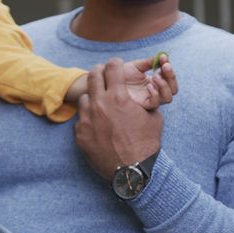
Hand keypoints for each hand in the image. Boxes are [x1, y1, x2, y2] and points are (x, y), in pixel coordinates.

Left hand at [75, 58, 162, 179]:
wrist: (132, 170)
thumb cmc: (146, 143)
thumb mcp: (153, 116)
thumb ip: (145, 100)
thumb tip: (147, 91)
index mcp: (119, 97)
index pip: (112, 66)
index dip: (115, 63)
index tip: (116, 65)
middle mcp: (100, 104)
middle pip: (92, 75)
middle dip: (99, 72)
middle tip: (103, 75)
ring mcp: (87, 119)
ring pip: (85, 98)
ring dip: (93, 98)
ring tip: (101, 106)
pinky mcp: (80, 134)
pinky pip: (81, 119)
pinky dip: (89, 119)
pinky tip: (98, 126)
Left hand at [123, 54, 177, 109]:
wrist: (108, 82)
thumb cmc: (121, 75)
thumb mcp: (137, 66)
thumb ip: (150, 62)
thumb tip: (163, 56)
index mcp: (155, 82)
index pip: (170, 79)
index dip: (169, 69)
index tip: (164, 59)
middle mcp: (155, 92)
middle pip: (173, 89)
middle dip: (171, 76)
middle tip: (165, 66)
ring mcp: (150, 99)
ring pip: (168, 98)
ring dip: (164, 85)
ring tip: (155, 77)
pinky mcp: (142, 105)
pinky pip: (155, 103)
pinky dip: (155, 94)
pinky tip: (149, 86)